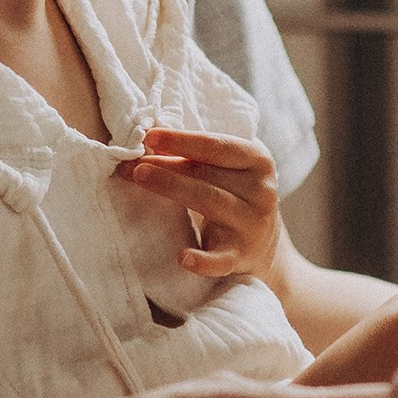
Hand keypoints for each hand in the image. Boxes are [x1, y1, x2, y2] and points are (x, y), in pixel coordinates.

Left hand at [120, 130, 279, 279]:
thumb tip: (147, 144)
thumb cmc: (234, 196)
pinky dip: (202, 260)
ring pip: (209, 201)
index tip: (150, 136)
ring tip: (140, 178)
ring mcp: (252, 225)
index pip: (217, 147)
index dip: (183, 140)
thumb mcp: (224, 172)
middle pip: (208, 173)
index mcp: (258, 162)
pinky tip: (182, 257)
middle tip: (134, 163)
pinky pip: (220, 259)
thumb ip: (194, 158)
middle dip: (167, 166)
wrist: (263, 246)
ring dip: (172, 187)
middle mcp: (261, 191)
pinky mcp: (241, 256)